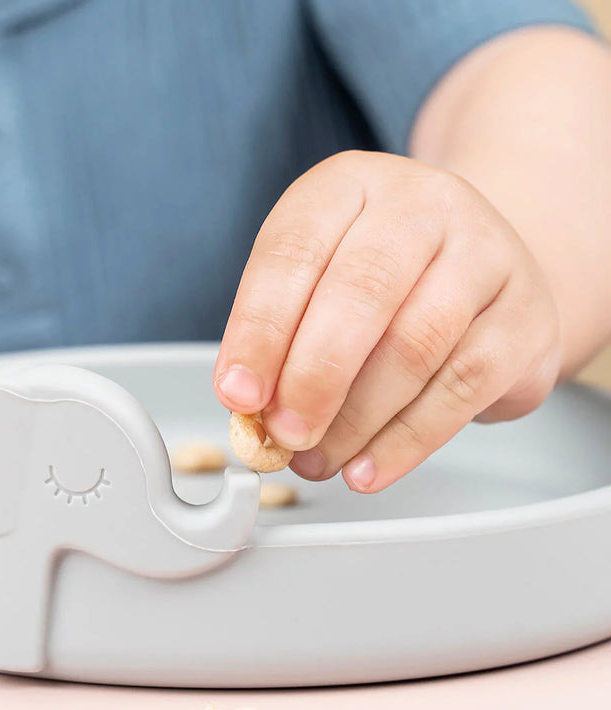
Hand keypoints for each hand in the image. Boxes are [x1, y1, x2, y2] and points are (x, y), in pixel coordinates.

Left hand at [213, 151, 561, 491]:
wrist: (483, 272)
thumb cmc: (384, 280)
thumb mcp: (317, 280)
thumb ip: (280, 334)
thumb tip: (249, 406)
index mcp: (351, 186)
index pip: (295, 251)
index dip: (259, 330)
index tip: (238, 394)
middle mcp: (423, 204)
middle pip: (361, 292)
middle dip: (312, 378)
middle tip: (283, 435)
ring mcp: (487, 255)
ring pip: (415, 346)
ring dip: (355, 421)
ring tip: (318, 460)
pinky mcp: (526, 318)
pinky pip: (463, 388)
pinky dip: (406, 441)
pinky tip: (368, 469)